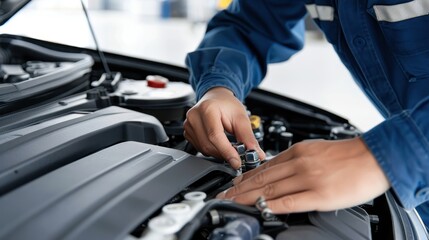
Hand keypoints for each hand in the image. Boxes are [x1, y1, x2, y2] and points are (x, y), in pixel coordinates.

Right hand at [184, 87, 264, 168]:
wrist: (216, 97)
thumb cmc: (227, 104)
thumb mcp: (241, 117)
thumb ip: (248, 137)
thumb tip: (256, 154)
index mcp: (208, 109)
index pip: (215, 136)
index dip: (226, 151)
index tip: (237, 162)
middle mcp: (194, 116)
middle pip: (208, 145)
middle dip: (225, 153)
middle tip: (238, 155)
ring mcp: (189, 125)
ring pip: (204, 149)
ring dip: (219, 153)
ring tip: (229, 146)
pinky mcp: (187, 132)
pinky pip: (199, 148)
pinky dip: (211, 150)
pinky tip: (219, 143)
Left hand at [217, 137, 389, 212]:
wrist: (375, 156)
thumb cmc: (348, 155)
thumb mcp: (316, 150)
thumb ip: (296, 160)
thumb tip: (279, 171)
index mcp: (297, 152)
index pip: (264, 166)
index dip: (245, 177)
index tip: (233, 184)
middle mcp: (299, 163)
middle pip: (262, 177)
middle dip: (239, 188)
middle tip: (224, 196)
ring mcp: (308, 178)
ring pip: (270, 189)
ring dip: (248, 197)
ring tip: (233, 203)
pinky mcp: (320, 194)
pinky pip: (290, 201)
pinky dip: (272, 205)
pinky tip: (260, 209)